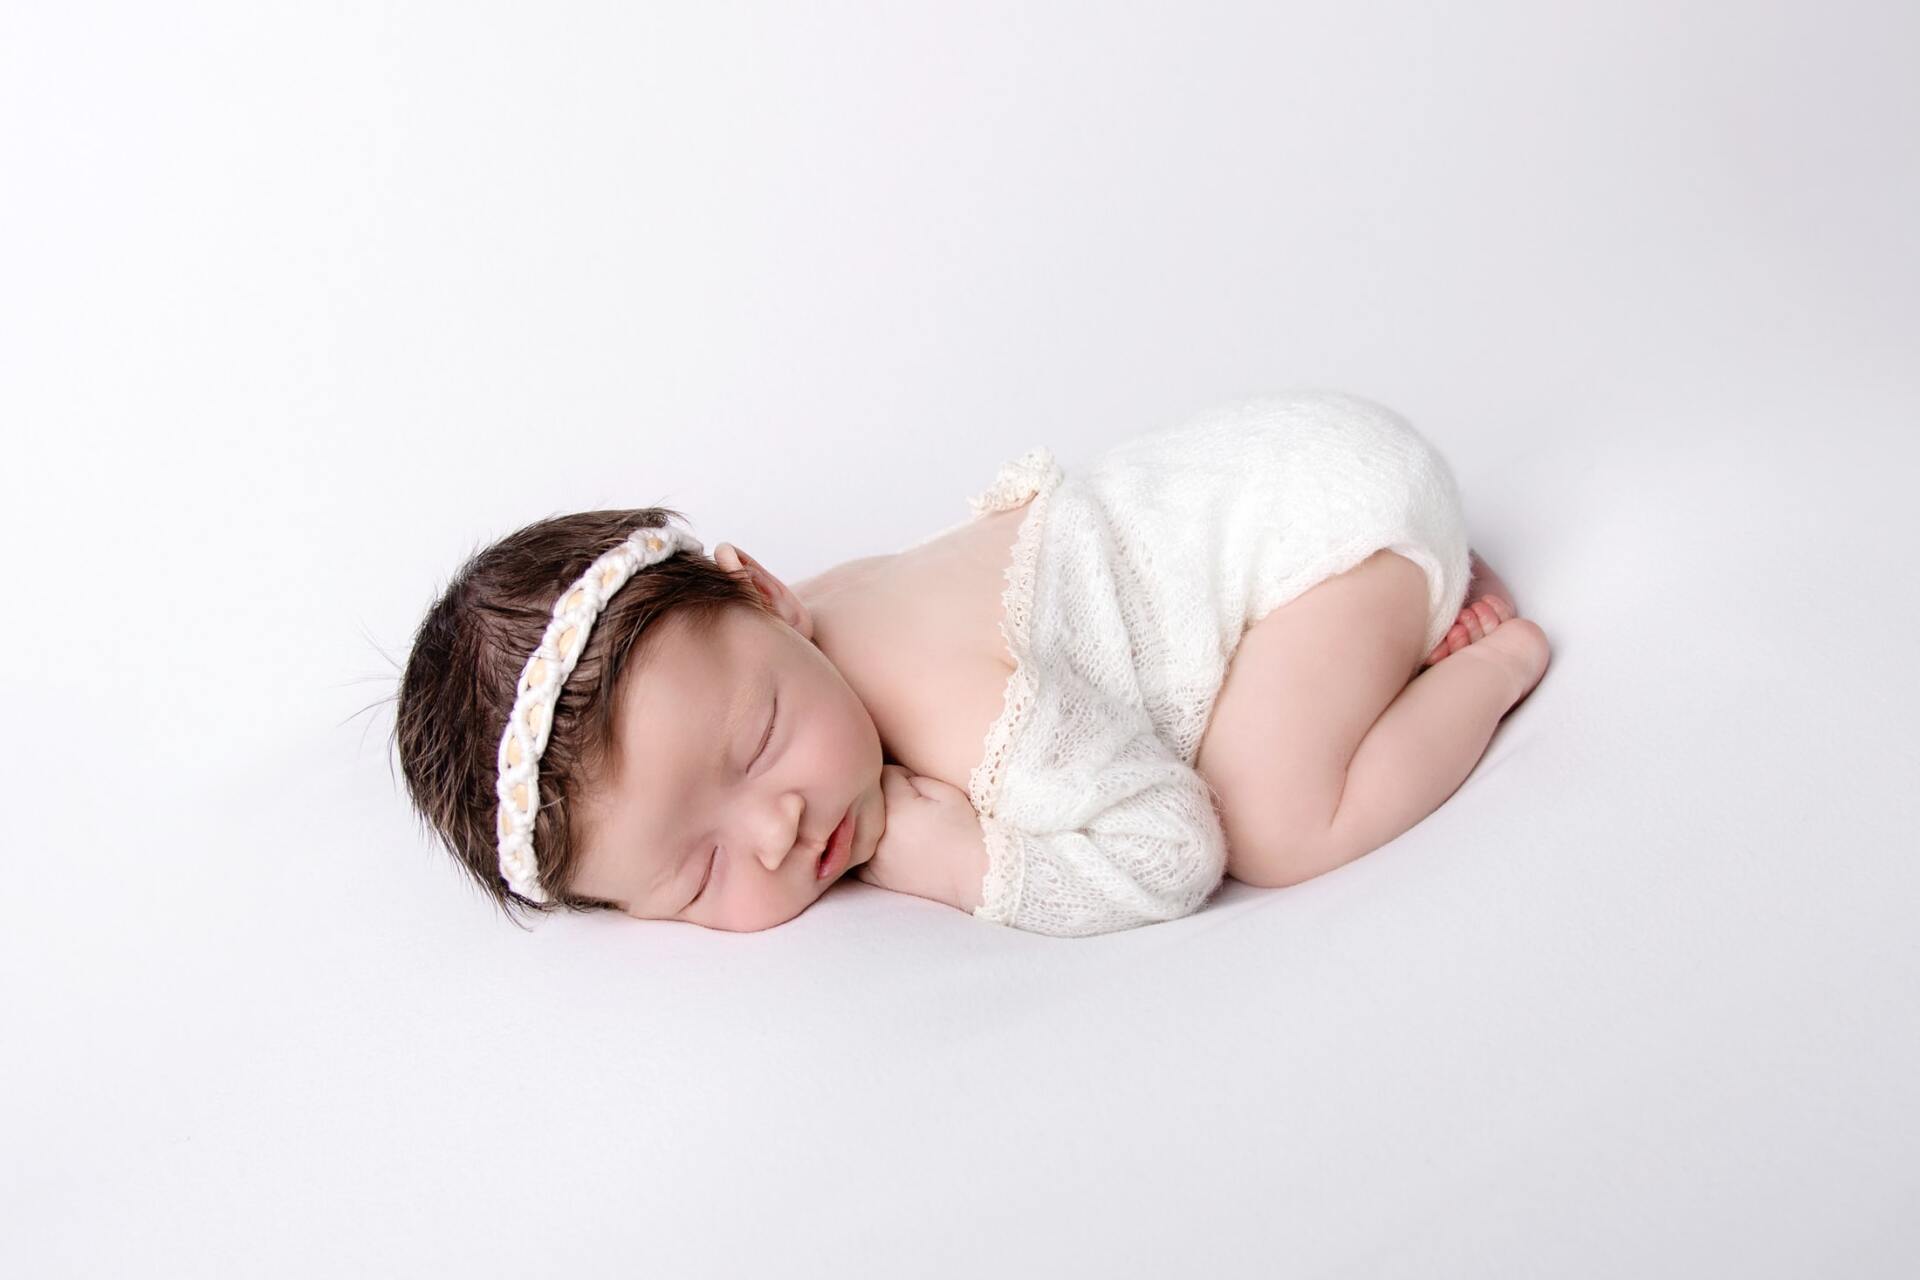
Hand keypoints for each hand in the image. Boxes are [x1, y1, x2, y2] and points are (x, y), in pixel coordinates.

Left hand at [855, 765, 988, 912]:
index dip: (902, 777)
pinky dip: (870, 846)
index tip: (917, 789)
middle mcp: (878, 832)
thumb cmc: (964, 831)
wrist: (973, 876)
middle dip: (885, 797)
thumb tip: (890, 776)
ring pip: (861, 824)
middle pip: (868, 799)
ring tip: (903, 828)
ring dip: (874, 821)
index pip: (884, 774)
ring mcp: (873, 857)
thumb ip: (912, 778)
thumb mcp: (946, 792)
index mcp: (896, 806)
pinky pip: (860, 852)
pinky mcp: (874, 876)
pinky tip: (892, 847)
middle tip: (911, 809)